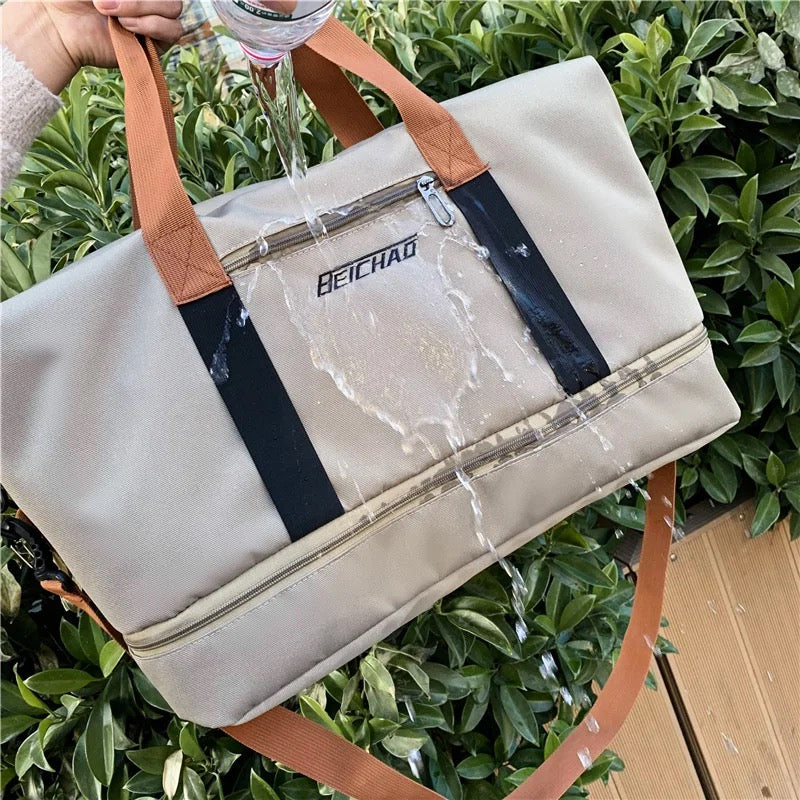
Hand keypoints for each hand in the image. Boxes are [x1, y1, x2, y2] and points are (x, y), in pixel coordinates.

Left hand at [0, 0, 182, 93]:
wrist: (61, 25)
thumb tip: (134, 1)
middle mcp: (148, 2)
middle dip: (139, 0)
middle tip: (105, 4)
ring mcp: (154, 20)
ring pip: (173, 11)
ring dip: (144, 11)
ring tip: (117, 17)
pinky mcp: (155, 45)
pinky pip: (172, 31)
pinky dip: (151, 26)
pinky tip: (126, 26)